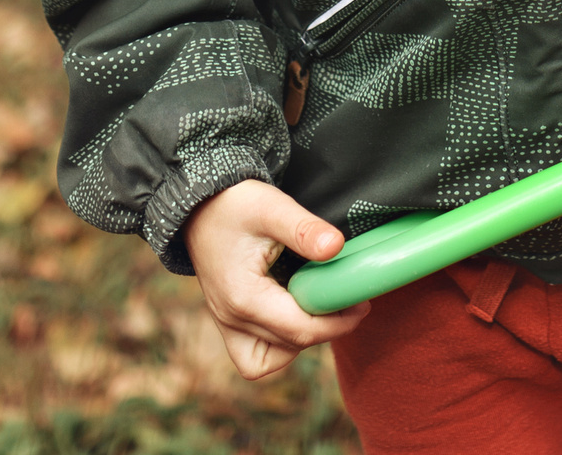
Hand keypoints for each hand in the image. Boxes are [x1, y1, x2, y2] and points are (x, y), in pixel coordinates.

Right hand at [182, 179, 366, 378]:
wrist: (200, 205)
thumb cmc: (236, 204)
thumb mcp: (272, 208)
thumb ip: (304, 229)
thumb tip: (337, 247)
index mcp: (243, 297)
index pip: (301, 329)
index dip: (338, 322)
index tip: (361, 302)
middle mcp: (231, 319)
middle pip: (293, 343)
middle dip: (329, 327)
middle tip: (351, 301)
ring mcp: (227, 324)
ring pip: (274, 358)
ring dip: (303, 338)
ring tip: (322, 305)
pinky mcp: (228, 321)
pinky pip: (255, 356)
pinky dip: (279, 345)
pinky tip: (294, 314)